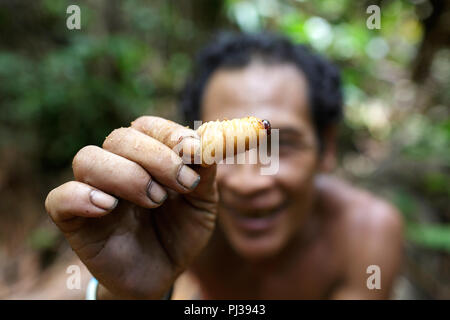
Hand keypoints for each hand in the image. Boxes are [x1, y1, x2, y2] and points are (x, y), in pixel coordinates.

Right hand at [45, 116, 217, 298]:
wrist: (161, 275)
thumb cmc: (179, 234)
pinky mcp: (74, 222)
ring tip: (155, 200)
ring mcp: (92, 192)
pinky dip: (82, 197)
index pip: (145, 126)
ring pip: (87, 159)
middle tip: (183, 184)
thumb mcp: (201, 204)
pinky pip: (58, 199)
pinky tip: (110, 208)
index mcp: (144, 158)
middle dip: (156, 157)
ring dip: (127, 176)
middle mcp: (116, 168)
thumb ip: (204, 175)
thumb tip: (206, 145)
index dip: (169, 133)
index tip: (195, 151)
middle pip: (118, 138)